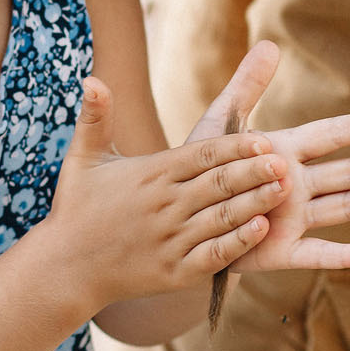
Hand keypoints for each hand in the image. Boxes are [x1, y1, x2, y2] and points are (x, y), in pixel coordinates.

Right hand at [44, 78, 288, 311]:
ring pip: (222, 217)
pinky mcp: (174, 272)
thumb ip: (95, 118)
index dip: (234, 147)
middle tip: (285, 161)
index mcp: (149, 175)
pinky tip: (262, 229)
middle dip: (254, 171)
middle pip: (218, 184)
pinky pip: (214, 254)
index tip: (262, 138)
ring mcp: (170, 240)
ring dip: (256, 202)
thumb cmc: (76, 209)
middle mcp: (163, 206)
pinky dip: (239, 242)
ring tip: (284, 189)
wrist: (65, 268)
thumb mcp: (82, 160)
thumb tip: (92, 78)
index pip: (200, 156)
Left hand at [185, 41, 349, 272]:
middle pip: (347, 173)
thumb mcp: (220, 123)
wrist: (180, 218)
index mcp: (285, 152)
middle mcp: (296, 185)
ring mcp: (293, 219)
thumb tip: (269, 44)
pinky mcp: (281, 251)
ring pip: (342, 207)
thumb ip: (246, 87)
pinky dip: (342, 256)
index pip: (330, 135)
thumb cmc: (204, 169)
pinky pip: (315, 253)